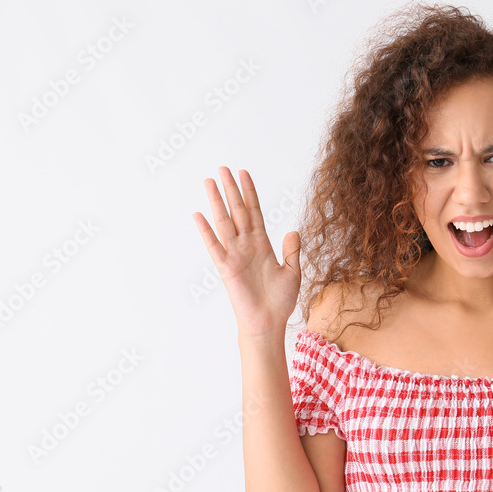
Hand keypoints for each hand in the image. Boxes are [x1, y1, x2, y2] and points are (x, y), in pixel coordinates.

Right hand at [192, 166, 301, 337]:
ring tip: (209, 181)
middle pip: (237, 211)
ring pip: (224, 222)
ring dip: (217, 202)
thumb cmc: (280, 301)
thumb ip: (292, 251)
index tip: (244, 173)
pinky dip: (206, 231)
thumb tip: (293, 230)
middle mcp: (247, 245)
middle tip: (222, 168)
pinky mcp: (226, 268)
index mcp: (263, 244)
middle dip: (231, 189)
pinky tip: (199, 215)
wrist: (269, 322)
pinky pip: (214, 246)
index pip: (254, 212)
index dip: (249, 193)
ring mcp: (235, 255)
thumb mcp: (293, 272)